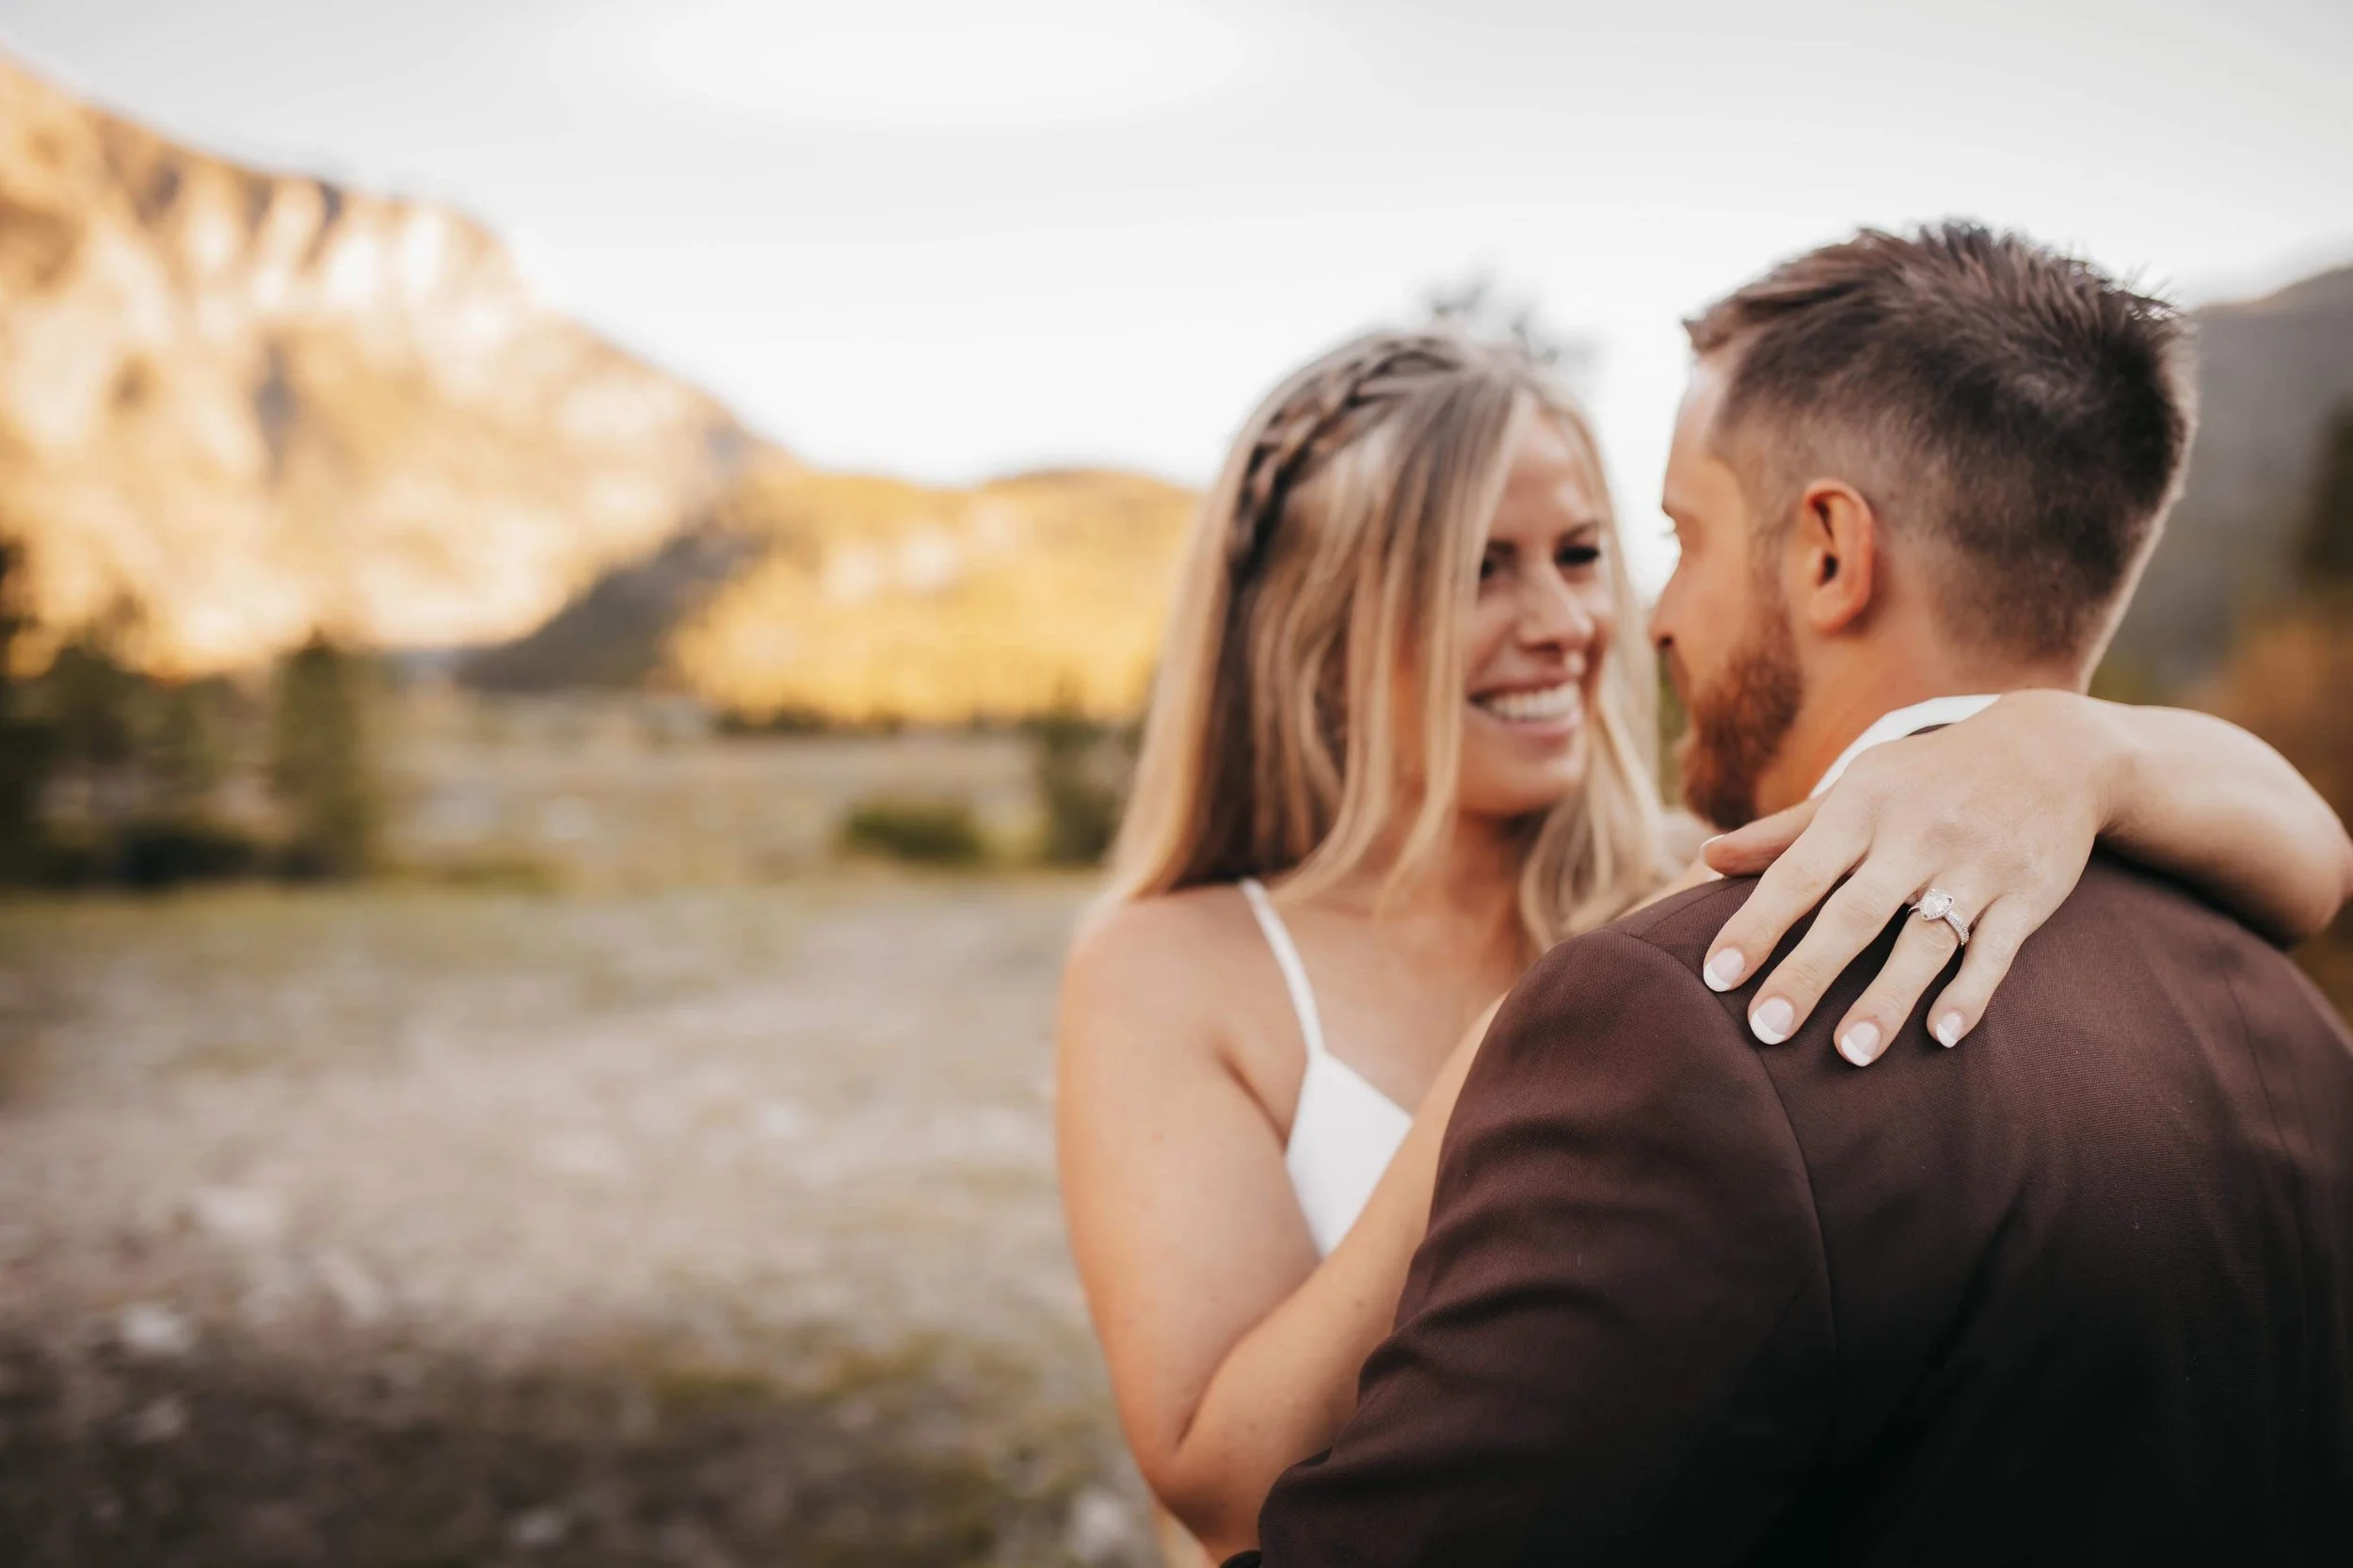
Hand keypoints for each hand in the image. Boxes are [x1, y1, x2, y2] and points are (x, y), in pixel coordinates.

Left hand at [1694, 691, 2123, 1064]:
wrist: (2051, 752)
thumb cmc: (1926, 780)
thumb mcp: (1858, 789)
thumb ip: (1783, 833)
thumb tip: (1706, 858)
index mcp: (1862, 809)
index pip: (1798, 874)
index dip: (1757, 925)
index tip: (1716, 976)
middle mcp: (1916, 837)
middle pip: (1854, 914)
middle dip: (1808, 974)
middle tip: (1765, 1032)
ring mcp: (1975, 866)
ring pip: (1925, 941)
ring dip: (1887, 999)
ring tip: (1850, 1054)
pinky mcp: (2028, 894)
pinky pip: (1997, 951)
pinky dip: (1971, 993)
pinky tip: (1943, 1035)